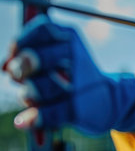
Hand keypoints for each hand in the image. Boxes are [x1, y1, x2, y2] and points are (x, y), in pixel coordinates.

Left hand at [3, 15, 134, 133]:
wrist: (109, 100)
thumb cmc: (72, 75)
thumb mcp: (55, 57)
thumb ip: (28, 55)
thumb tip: (5, 66)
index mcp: (70, 38)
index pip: (42, 29)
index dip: (22, 41)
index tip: (14, 53)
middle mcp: (76, 57)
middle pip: (34, 57)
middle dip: (20, 68)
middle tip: (17, 75)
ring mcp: (79, 84)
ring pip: (38, 88)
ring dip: (27, 95)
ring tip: (31, 97)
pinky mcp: (78, 109)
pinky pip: (49, 113)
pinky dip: (34, 118)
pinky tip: (23, 121)